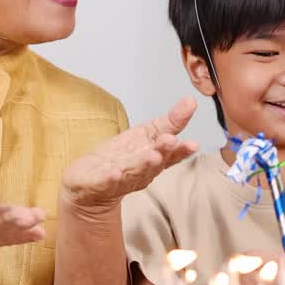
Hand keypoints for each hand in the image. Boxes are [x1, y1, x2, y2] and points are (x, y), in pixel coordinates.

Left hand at [60, 98, 198, 215]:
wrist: (90, 185)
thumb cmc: (121, 158)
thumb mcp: (147, 135)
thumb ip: (170, 122)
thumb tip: (191, 100)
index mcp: (153, 159)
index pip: (170, 155)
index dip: (181, 150)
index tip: (193, 144)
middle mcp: (140, 171)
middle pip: (153, 163)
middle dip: (162, 152)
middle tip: (170, 142)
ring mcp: (120, 179)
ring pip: (133, 172)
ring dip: (142, 164)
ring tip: (151, 156)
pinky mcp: (98, 183)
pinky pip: (105, 181)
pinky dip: (110, 178)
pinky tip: (114, 173)